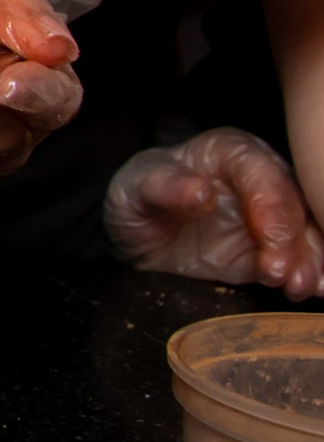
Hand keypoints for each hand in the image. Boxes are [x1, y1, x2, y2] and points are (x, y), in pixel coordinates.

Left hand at [105, 128, 323, 295]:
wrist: (142, 235)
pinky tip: (316, 288)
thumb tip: (202, 192)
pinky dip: (312, 272)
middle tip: (281, 271)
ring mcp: (271, 216)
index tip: (266, 236)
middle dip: (293, 239)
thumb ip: (166, 186)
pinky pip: (302, 257)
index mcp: (230, 153)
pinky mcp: (273, 249)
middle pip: (291, 204)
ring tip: (300, 286)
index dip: (269, 204)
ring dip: (309, 259)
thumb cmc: (140, 197)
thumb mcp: (137, 186)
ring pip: (305, 231)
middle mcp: (260, 180)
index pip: (261, 172)